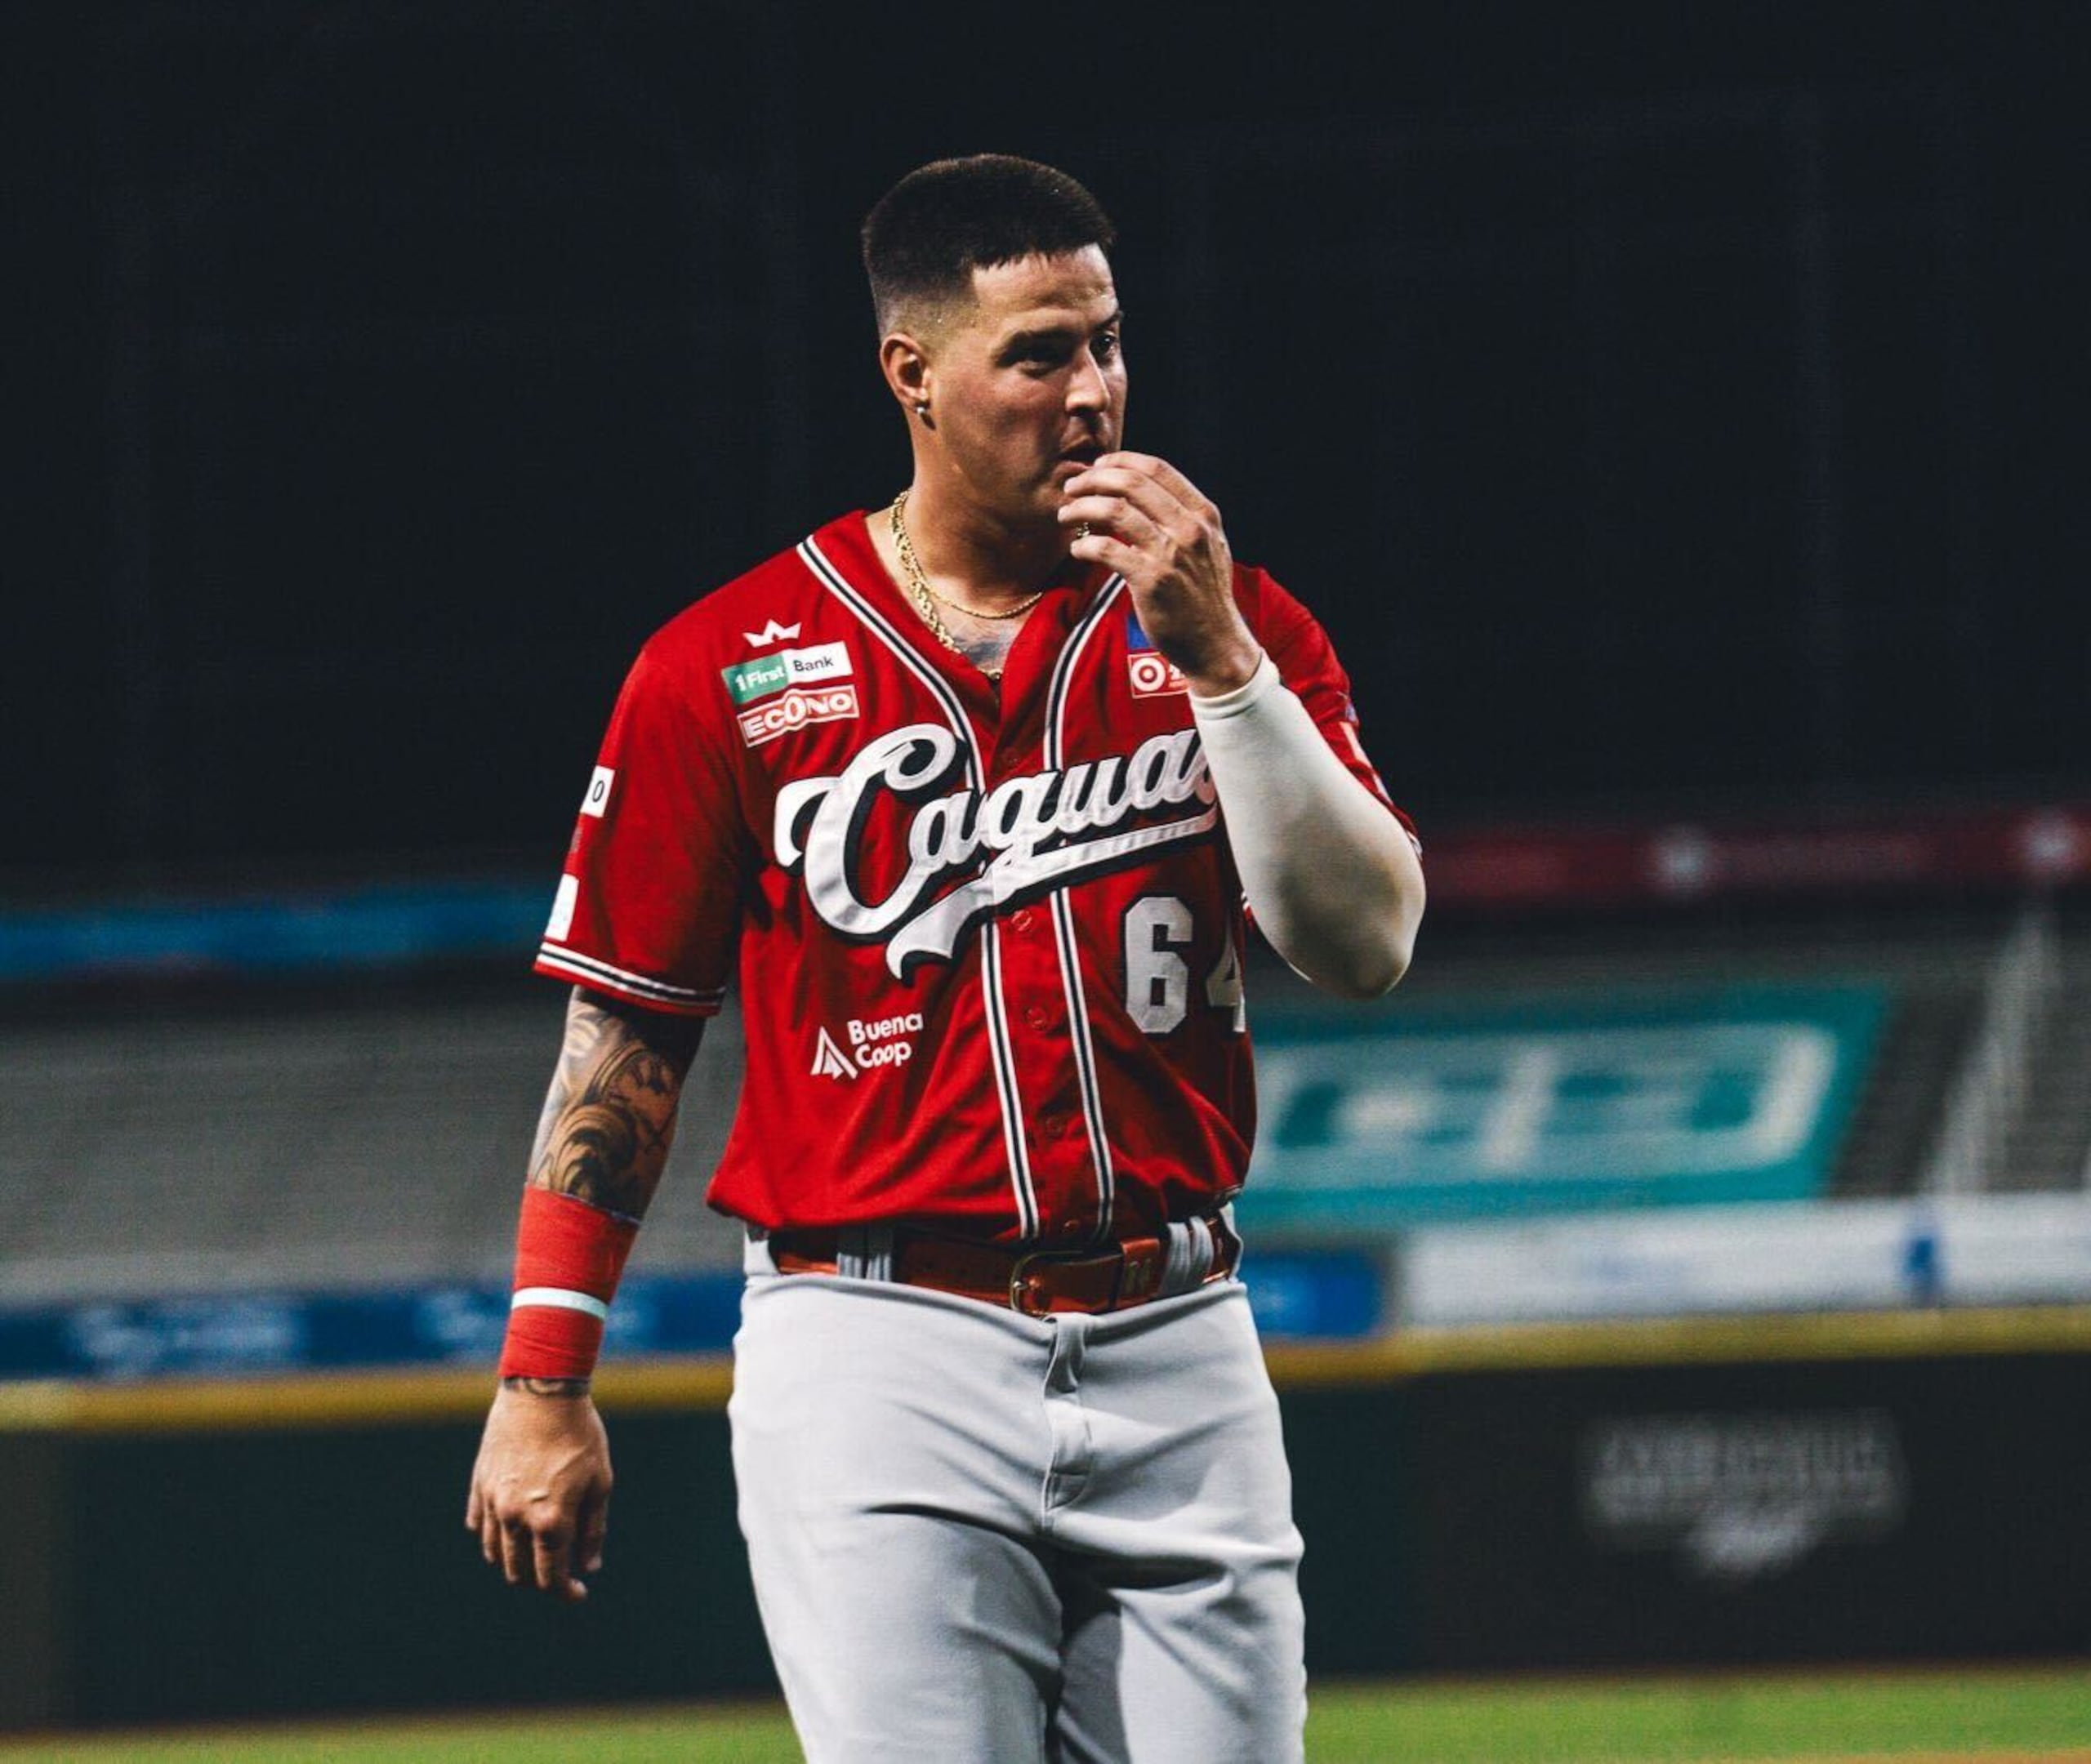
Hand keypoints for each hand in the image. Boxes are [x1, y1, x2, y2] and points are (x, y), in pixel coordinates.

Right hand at [465, 1383, 611, 1602]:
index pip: (550, 1578)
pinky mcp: (479, 1485)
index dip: (565, 1593)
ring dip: (515, 1561)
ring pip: (495, 1553)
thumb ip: (593, 1531)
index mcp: (550, 1521)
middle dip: (540, 1580)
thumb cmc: (580, 1435)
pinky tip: (513, 1527)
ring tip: (537, 1550)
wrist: (543, 1391)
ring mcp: (492, 1502)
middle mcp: (515, 1518)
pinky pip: (479, 1526)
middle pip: (519, 1572)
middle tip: (559, 1571)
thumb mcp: (600, 1483)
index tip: (578, 1593)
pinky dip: (494, 1535)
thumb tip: (588, 1569)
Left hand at [1060, 452, 1261, 694]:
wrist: (1216, 643)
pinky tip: (1078, 549)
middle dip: (1092, 479)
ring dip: (1081, 508)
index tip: (1098, 467)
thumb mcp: (1208, 547)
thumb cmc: (1204, 596)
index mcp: (1203, 514)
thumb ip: (1182, 519)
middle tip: (1071, 488)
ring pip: (1114, 510)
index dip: (1119, 461)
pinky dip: (1084, 545)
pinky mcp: (1151, 581)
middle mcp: (1189, 528)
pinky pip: (1105, 549)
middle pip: (1131, 482)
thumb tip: (1139, 493)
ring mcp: (1170, 554)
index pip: (1156, 468)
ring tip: (1066, 515)